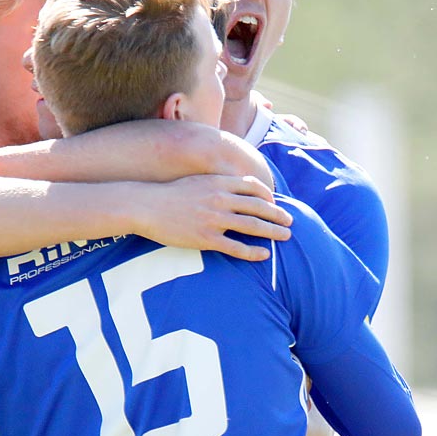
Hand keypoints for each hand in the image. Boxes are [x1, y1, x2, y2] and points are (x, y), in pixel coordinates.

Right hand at [131, 175, 291, 260]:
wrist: (146, 206)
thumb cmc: (169, 195)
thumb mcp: (196, 181)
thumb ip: (216, 183)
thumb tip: (232, 188)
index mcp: (218, 182)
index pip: (252, 186)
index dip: (267, 195)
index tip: (275, 203)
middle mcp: (220, 199)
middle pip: (258, 206)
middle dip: (277, 214)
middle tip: (290, 221)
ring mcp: (214, 219)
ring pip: (252, 226)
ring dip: (272, 231)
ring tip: (285, 237)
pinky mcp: (206, 239)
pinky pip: (236, 247)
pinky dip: (253, 252)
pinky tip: (264, 254)